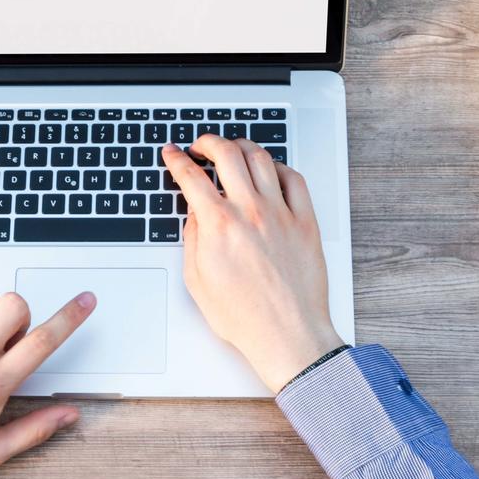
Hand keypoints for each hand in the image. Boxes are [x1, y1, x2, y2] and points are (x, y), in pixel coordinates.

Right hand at [162, 136, 343, 392]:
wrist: (287, 337)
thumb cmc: (244, 318)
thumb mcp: (197, 280)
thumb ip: (192, 238)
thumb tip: (195, 212)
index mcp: (219, 226)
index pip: (191, 176)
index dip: (176, 159)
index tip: (173, 153)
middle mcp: (250, 212)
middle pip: (226, 154)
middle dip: (208, 142)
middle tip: (201, 146)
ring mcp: (281, 214)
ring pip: (261, 158)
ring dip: (242, 146)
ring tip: (233, 150)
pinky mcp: (305, 222)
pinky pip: (294, 179)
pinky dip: (278, 167)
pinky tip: (270, 171)